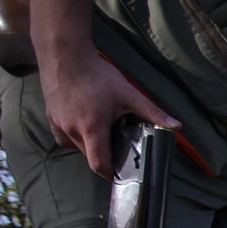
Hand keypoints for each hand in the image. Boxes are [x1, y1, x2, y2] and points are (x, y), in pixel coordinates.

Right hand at [37, 44, 178, 177]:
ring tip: (103, 129)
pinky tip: (86, 122)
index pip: (99, 164)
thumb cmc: (96, 74)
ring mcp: (58, 124)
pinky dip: (76, 136)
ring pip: (77, 147)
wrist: (64, 53)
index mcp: (91, 128)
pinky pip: (65, 137)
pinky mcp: (50, 117)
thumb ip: (152, 112)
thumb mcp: (128, 94)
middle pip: (90, 156)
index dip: (111, 173)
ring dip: (91, 145)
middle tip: (118, 145)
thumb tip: (176, 126)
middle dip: (105, 155)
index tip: (121, 174)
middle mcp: (71, 130)